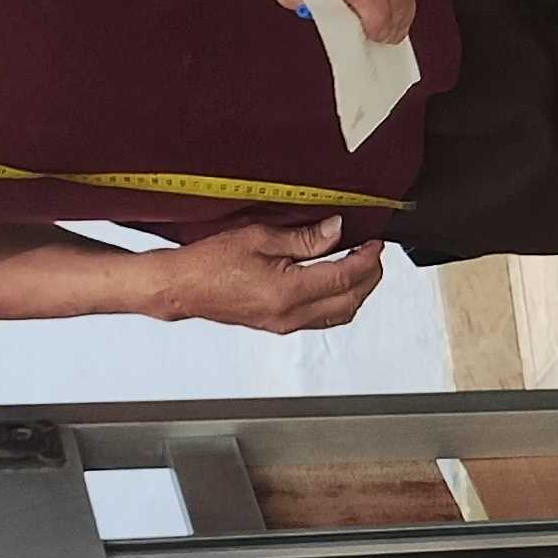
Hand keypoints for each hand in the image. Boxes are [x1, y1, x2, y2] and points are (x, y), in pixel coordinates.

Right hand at [147, 218, 385, 333]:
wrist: (182, 287)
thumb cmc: (209, 263)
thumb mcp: (259, 237)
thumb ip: (304, 238)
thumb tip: (336, 231)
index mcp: (288, 292)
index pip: (345, 278)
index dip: (367, 259)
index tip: (375, 243)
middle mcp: (290, 315)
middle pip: (350, 301)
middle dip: (369, 277)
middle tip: (373, 253)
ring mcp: (285, 324)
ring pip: (339, 314)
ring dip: (356, 291)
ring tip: (359, 264)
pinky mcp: (279, 325)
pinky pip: (322, 318)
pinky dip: (338, 300)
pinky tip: (334, 280)